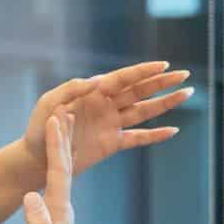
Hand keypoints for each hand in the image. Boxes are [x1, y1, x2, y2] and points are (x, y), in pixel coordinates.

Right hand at [14, 112, 74, 223]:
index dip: (57, 144)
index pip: (59, 171)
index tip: (57, 118)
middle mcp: (62, 209)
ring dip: (61, 147)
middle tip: (66, 107)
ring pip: (61, 173)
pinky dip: (54, 166)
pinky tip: (52, 160)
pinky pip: (55, 184)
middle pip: (64, 166)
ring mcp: (58, 214)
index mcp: (58, 212)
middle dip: (63, 137)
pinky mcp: (52, 220)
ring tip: (63, 124)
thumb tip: (31, 198)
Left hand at [20, 61, 190, 183]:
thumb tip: (96, 82)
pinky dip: (155, 135)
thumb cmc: (39, 129)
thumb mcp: (49, 105)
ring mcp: (111, 124)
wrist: (37, 159)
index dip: (144, 71)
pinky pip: (138, 137)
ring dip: (165, 103)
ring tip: (186, 94)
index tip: (164, 65)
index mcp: (92, 92)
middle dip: (162, 82)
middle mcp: (105, 105)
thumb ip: (71, 90)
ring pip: (144, 111)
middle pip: (139, 91)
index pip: (123, 78)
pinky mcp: (112, 144)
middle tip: (184, 75)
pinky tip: (173, 130)